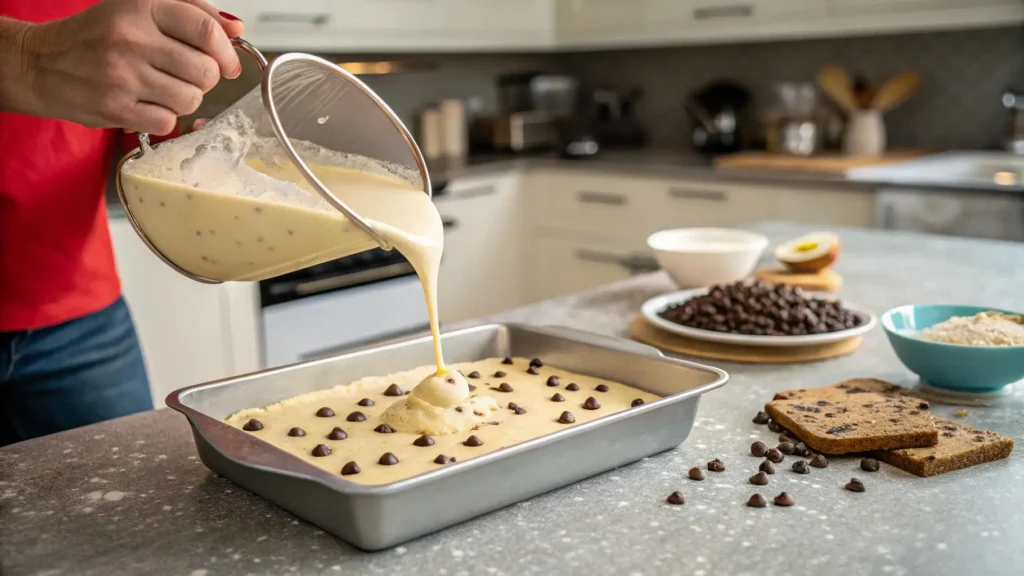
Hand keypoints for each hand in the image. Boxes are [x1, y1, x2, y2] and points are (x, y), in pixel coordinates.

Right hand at [21, 0, 243, 134]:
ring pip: (191, 99)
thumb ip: (191, 14)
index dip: (226, 52)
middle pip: (204, 70)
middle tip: (186, 75)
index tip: (228, 63)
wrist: (38, 63)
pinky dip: (164, 118)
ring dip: (186, 99)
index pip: (205, 29)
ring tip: (164, 89)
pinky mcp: (114, 107)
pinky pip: (167, 122)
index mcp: (141, 7)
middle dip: (205, 79)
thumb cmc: (96, 37)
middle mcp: (131, 38)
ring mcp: (122, 75)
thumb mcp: (138, 10)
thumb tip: (236, 29)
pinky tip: (147, 104)